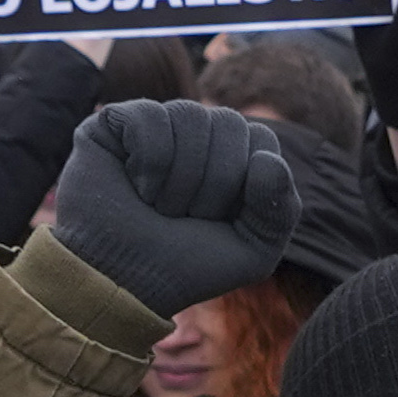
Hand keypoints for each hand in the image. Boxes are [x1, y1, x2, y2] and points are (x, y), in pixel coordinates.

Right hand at [48, 99, 297, 315]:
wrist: (121, 281)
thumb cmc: (185, 266)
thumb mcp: (253, 252)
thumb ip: (281, 209)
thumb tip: (269, 160)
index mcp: (234, 156)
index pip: (263, 140)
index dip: (246, 185)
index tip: (218, 219)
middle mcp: (197, 134)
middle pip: (230, 122)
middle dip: (214, 183)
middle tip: (184, 216)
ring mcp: (157, 124)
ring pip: (190, 115)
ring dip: (179, 178)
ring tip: (158, 205)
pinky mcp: (116, 122)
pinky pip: (149, 116)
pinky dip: (149, 161)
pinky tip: (135, 185)